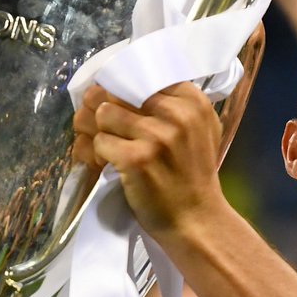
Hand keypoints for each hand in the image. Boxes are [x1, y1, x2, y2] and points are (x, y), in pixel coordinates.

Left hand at [72, 81, 225, 241]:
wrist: (196, 221)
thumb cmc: (192, 177)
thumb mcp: (198, 131)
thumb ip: (172, 104)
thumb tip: (121, 84)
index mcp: (193, 102)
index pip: (141, 75)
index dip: (121, 90)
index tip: (118, 107)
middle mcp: (177, 114)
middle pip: (117, 93)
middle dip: (101, 109)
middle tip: (100, 126)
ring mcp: (156, 137)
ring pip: (103, 115)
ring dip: (99, 133)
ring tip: (108, 148)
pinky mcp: (136, 159)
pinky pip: (98, 142)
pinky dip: (98, 155)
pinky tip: (109, 165)